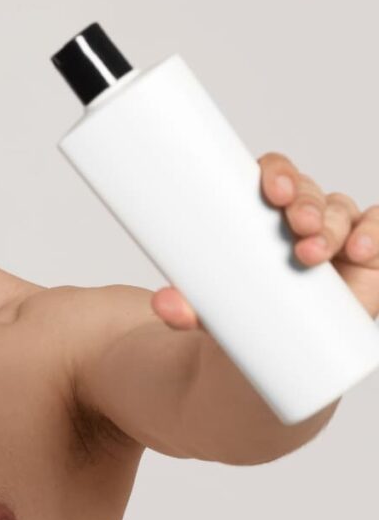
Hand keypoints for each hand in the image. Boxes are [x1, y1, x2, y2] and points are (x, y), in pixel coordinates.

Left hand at [151, 151, 378, 330]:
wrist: (273, 346)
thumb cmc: (242, 309)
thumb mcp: (211, 310)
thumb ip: (187, 309)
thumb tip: (163, 304)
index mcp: (262, 211)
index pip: (272, 174)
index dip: (276, 173)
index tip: (271, 190)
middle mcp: (302, 213)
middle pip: (308, 192)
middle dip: (304, 205)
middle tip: (295, 226)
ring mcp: (338, 232)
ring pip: (340, 211)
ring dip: (331, 225)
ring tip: (312, 251)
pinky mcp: (368, 256)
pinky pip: (376, 231)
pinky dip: (372, 233)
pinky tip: (360, 248)